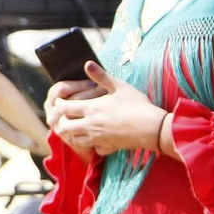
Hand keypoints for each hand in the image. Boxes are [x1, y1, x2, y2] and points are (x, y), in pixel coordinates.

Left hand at [53, 63, 167, 156]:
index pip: (64, 108)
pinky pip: (95, 149)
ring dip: (74, 134)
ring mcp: (98, 138)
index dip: (59, 104)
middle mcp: (91, 125)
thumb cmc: (137, 104)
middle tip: (67, 116)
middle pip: (64, 127)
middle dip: (61, 122)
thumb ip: (101, 76)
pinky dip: (93, 145)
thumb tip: (87, 64)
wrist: (153, 127)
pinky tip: (98, 140)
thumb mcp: (120, 86)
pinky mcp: (108, 147)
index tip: (61, 101)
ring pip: (75, 141)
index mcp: (92, 109)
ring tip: (78, 127)